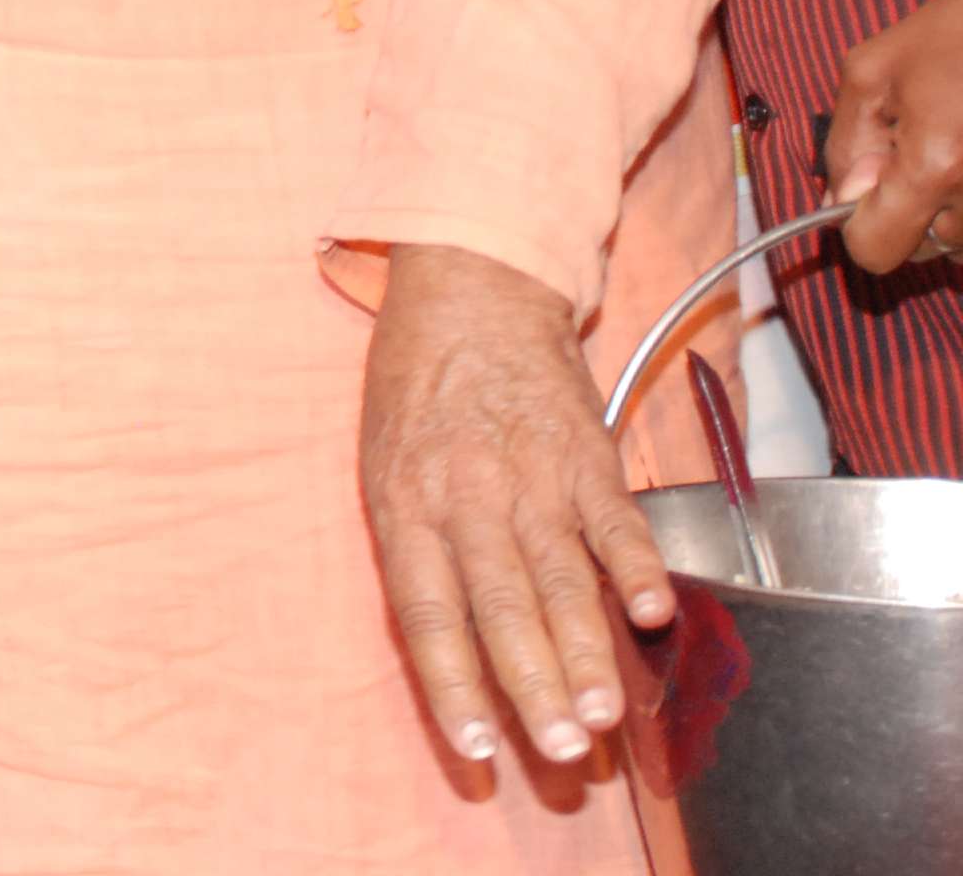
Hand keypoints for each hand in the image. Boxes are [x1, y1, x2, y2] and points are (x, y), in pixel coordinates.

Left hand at [359, 243, 672, 770]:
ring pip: (559, 577)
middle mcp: (465, 495)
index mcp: (405, 505)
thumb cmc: (418, 387)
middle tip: (558, 750)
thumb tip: (451, 646)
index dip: (450, 684)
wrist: (470, 287)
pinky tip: (653, 614)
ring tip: (603, 714)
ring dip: (585, 650)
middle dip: (531, 685)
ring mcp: (529, 473)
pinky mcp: (585, 451)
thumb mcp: (384, 464)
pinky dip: (636, 567)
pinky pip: (614, 519)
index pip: (425, 613)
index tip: (476, 749)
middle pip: (500, 606)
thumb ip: (418, 549)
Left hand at [827, 0, 962, 272]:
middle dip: (907, 210)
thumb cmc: (954, 33)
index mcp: (935, 167)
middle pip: (923, 249)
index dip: (858, 223)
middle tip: (917, 149)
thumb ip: (846, 143)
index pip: (877, 249)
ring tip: (950, 146)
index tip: (867, 184)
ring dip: (946, 210)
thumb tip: (840, 201)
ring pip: (960, 242)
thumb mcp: (872, 73)